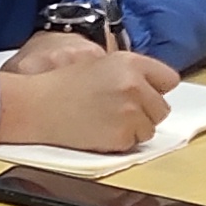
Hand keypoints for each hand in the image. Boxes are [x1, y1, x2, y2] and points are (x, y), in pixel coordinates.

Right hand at [0, 40, 179, 154]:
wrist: (36, 106)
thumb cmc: (61, 85)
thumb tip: (156, 90)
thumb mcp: (99, 64)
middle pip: (162, 108)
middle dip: (144, 112)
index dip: (155, 89)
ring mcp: (130, 112)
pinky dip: (120, 141)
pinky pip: (134, 143)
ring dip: (133, 128)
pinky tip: (99, 131)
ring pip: (150, 128)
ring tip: (105, 120)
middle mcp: (134, 85)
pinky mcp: (122, 135)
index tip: (143, 94)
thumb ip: (131, 73)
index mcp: (130, 63)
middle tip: (116, 110)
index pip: (169, 79)